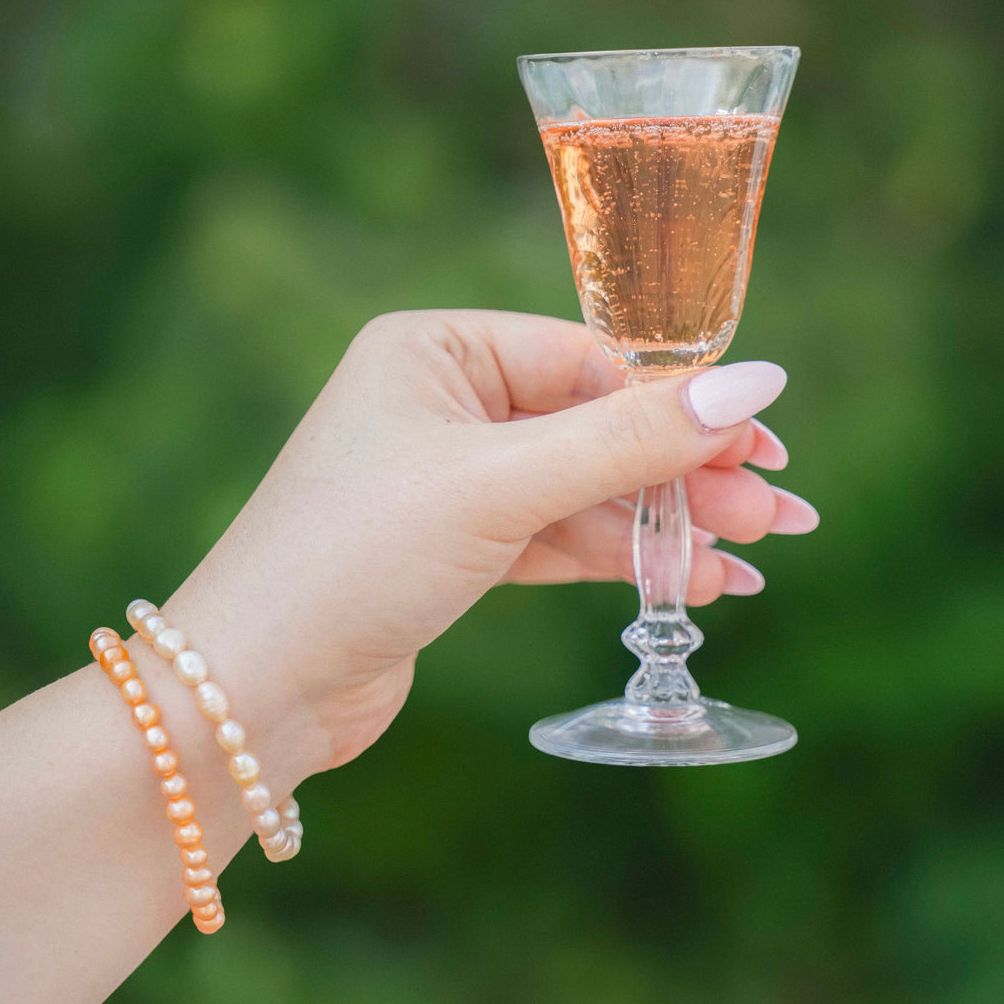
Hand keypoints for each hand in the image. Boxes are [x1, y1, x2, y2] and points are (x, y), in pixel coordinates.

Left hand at [169, 310, 817, 770]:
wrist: (256, 685)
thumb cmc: (356, 555)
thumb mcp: (500, 485)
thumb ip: (625, 437)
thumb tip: (753, 383)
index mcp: (435, 350)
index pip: (587, 361)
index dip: (679, 406)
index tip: (762, 446)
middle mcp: (441, 403)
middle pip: (593, 427)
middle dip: (683, 475)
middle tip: (779, 512)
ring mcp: (449, 479)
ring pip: (581, 491)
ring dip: (661, 527)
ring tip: (751, 558)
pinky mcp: (456, 548)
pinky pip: (555, 540)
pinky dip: (617, 560)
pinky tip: (689, 583)